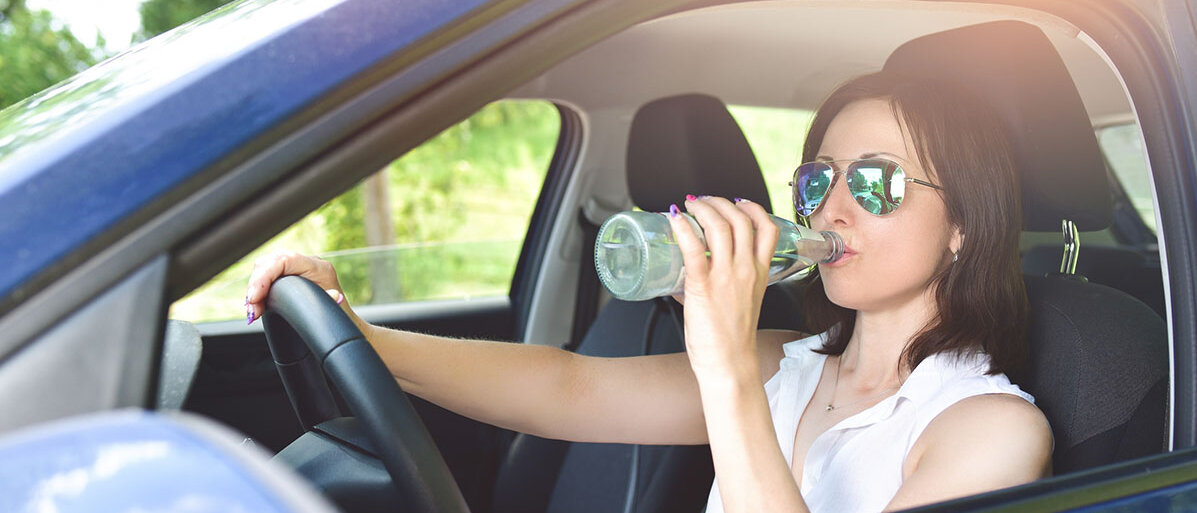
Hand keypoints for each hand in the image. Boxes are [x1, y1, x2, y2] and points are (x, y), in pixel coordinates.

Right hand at [245, 252, 347, 324]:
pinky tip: (255, 304)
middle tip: (253, 311)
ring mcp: (298, 267)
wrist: (342, 321)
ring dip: (255, 288)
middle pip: (270, 261)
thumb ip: (326, 303)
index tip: (254, 298)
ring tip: (253, 311)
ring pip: (266, 266)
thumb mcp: (332, 311)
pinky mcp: (290, 274)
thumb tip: (333, 297)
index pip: (284, 261)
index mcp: (319, 268)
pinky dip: (258, 289)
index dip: (264, 277)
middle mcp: (308, 263)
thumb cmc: (339, 317)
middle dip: (256, 285)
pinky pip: (268, 273)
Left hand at [668, 196, 778, 379]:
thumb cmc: (732, 339)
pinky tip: (675, 219)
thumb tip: (688, 276)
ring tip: (689, 205)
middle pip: (740, 219)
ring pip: (719, 227)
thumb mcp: (741, 302)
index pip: (768, 228)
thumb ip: (722, 284)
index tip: (738, 202)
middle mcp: (747, 270)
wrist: (730, 364)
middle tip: (702, 201)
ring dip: (702, 208)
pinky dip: (684, 229)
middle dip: (720, 202)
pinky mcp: (704, 287)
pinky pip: (694, 249)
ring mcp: (727, 277)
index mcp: (760, 273)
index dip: (753, 208)